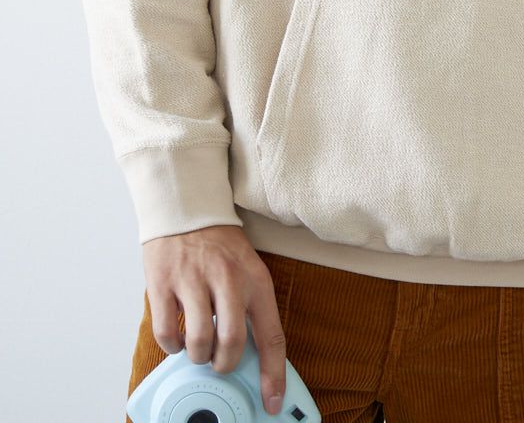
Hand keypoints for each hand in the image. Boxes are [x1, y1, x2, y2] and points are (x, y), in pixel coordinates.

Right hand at [141, 224, 287, 416]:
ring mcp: (194, 281)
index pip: (271, 334)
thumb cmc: (220, 247)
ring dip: (198, 356)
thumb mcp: (247, 270)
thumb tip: (252, 357)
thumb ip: (250, 307)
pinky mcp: (163, 283)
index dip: (273, 373)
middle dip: (224, 364)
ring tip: (198, 348)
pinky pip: (166, 331)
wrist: (188, 209)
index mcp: (256, 279)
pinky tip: (176, 337)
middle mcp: (228, 279)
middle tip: (219, 361)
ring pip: (199, 341)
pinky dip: (171, 345)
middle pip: (232, 343)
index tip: (273, 401)